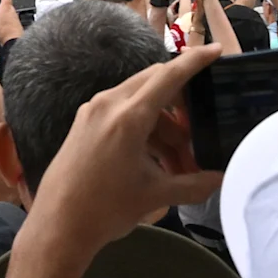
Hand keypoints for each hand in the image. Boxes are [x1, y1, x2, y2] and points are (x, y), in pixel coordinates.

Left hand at [23, 42, 220, 260]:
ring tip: (177, 165)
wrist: (57, 227)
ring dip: (162, 126)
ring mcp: (92, 112)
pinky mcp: (83, 123)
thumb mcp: (155, 196)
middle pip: (154, 84)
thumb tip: (221, 180)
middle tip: (198, 131)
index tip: (215, 50)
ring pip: (139, 101)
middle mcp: (109, 104)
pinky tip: (153, 161)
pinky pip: (121, 112)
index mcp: (129, 116)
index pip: (169, 76)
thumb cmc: (105, 210)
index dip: (195, 61)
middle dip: (181, 106)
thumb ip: (193, 184)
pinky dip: (143, 129)